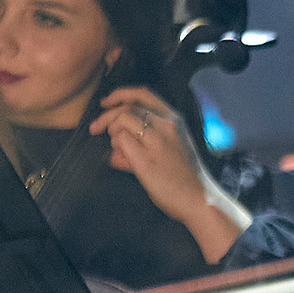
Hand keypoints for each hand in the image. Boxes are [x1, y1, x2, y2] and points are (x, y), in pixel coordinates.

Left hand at [91, 85, 252, 260]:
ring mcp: (156, 141)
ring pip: (121, 121)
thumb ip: (146, 140)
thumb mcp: (171, 148)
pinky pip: (120, 141)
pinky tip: (122, 160)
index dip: (120, 94)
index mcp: (174, 120)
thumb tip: (116, 147)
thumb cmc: (184, 177)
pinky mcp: (146, 159)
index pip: (143, 93)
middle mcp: (166, 125)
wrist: (197, 198)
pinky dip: (115, 148)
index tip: (106, 102)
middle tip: (96, 128)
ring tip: (119, 150)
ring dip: (112, 134)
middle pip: (127, 107)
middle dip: (106, 116)